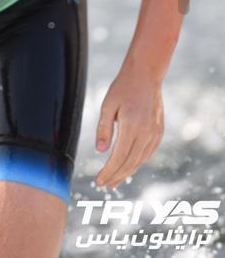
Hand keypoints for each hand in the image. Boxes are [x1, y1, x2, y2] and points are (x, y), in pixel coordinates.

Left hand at [94, 62, 163, 188]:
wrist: (146, 75)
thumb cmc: (123, 88)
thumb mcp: (107, 104)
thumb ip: (104, 128)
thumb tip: (101, 151)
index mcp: (132, 125)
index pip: (119, 157)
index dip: (109, 171)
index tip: (99, 181)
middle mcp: (146, 132)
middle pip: (130, 163)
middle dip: (116, 176)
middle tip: (104, 184)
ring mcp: (155, 133)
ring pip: (140, 160)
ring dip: (127, 172)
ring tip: (114, 180)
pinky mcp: (159, 132)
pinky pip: (147, 153)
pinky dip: (137, 162)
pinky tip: (128, 166)